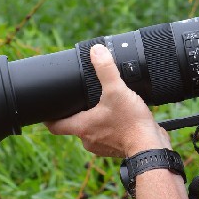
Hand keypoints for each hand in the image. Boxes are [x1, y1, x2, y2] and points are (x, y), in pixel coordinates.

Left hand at [45, 44, 170, 157]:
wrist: (151, 148)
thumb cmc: (131, 124)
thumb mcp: (117, 91)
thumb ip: (106, 70)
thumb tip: (96, 51)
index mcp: (82, 127)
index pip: (54, 126)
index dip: (48, 118)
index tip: (47, 111)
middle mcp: (88, 139)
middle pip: (75, 126)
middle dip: (79, 114)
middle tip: (82, 100)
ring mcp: (103, 146)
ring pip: (93, 132)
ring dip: (97, 121)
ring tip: (106, 107)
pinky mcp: (117, 148)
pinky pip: (109, 136)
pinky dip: (112, 127)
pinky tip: (121, 117)